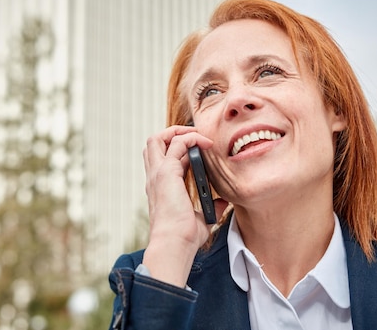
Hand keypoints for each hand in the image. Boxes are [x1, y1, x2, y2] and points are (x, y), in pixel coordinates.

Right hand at [142, 125, 224, 286]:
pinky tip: (206, 144)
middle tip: (195, 137)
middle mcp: (155, 177)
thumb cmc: (185, 236)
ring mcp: (158, 173)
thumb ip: (210, 206)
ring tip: (198, 136)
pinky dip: (192, 138)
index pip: (162, 157)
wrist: (175, 243)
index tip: (199, 152)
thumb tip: (223, 201)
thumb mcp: (201, 217)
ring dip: (179, 131)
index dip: (179, 149)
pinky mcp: (167, 172)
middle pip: (153, 143)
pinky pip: (178, 143)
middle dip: (173, 133)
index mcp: (160, 186)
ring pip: (157, 138)